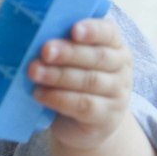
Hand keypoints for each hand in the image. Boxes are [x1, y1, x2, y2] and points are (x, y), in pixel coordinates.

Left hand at [30, 18, 133, 150]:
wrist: (88, 125)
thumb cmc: (76, 84)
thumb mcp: (74, 62)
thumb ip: (63, 47)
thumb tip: (35, 36)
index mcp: (115, 46)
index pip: (109, 32)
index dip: (92, 30)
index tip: (74, 30)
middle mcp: (121, 68)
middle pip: (98, 57)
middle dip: (69, 52)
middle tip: (45, 51)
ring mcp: (118, 94)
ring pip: (90, 81)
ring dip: (59, 76)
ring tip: (35, 72)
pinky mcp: (107, 117)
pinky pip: (83, 105)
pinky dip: (59, 98)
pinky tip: (40, 94)